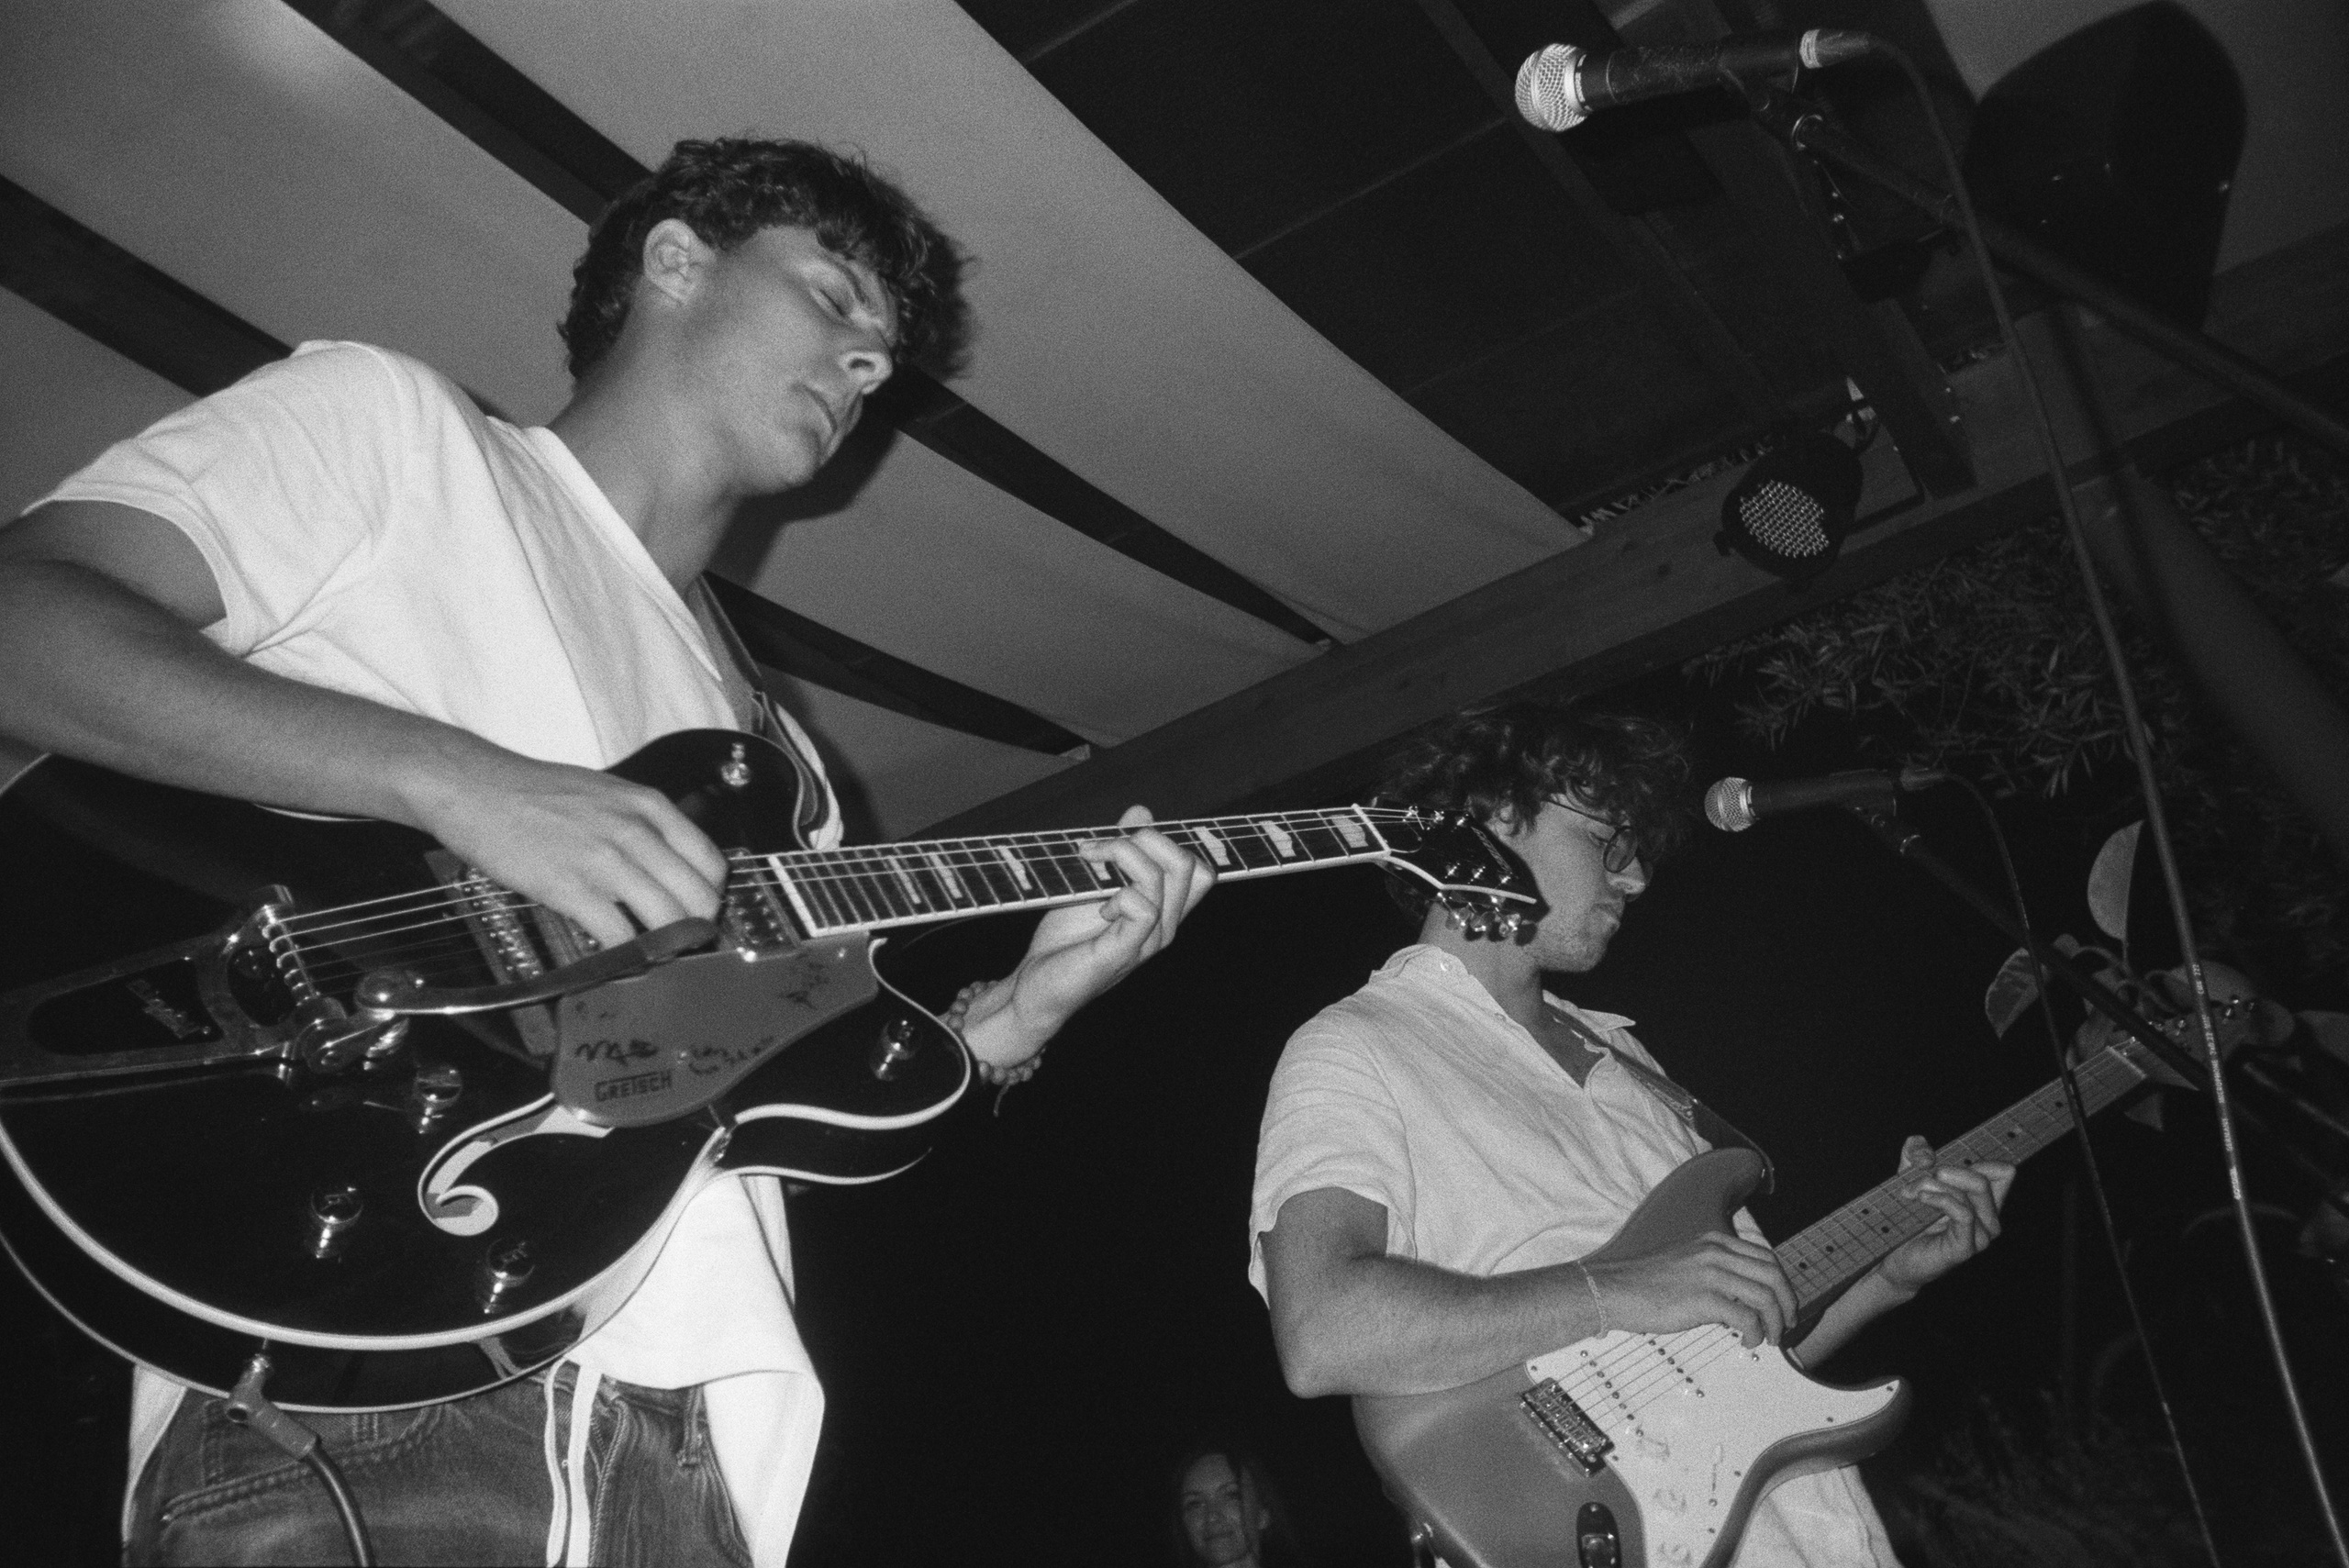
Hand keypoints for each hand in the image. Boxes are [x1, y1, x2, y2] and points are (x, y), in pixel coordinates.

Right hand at [400, 741, 729, 951]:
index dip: (710, 898)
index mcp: (650, 807)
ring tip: (652, 954)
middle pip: (700, 899)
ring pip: (669, 920)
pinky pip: (619, 936)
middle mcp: (637, 831)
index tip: (697, 915)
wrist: (475, 786)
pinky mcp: (570, 887)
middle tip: (678, 943)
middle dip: (696, 929)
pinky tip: (615, 956)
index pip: (713, 865)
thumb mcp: (609, 794)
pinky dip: (624, 955)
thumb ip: (644, 827)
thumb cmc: (536, 792)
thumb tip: (671, 870)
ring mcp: (605, 860)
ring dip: (666, 947)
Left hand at [962, 805, 1214, 1073]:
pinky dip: (1119, 894)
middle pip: (1189, 865)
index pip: (1200, 870)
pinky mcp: (1124, 952)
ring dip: (1119, 855)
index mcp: (1164, 911)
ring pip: (1162, 878)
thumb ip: (1121, 851)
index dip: (1168, 841)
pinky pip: (1143, 908)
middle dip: (1144, 838)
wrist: (1037, 986)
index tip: (1121, 836)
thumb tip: (1141, 811)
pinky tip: (1099, 907)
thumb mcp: (1094, 884)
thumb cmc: (1067, 938)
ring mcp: (1148, 942)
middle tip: (1098, 846)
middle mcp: (1165, 926)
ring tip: (1087, 860)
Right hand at [1586, 1230, 1798, 1347]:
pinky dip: (1755, 1333)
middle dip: (1788, 1303)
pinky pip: (1747, 1318)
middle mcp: (1716, 1252)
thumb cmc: (1645, 1284)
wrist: (1613, 1290)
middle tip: (1787, 1325)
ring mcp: (1710, 1274)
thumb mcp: (1687, 1264)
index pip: (1766, 1257)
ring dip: (1774, 1322)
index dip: (1782, 1284)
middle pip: (1773, 1275)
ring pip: (1765, 1297)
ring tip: (1769, 1339)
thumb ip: (1715, 1272)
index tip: (1784, 1305)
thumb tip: (1743, 1299)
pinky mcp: (1703, 1298)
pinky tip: (1747, 1341)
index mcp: (1714, 1242)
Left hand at [1873, 1135, 2013, 1296]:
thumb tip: (1921, 1144)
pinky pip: (1963, 1213)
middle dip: (1947, 1170)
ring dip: (1935, 1184)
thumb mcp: (1909, 1177)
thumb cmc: (1907, 1218)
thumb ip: (1915, 1155)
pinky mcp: (1965, 1248)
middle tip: (1919, 1175)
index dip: (1977, 1158)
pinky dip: (1940, 1199)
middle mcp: (1989, 1219)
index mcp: (1984, 1203)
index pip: (2004, 1172)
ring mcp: (1980, 1236)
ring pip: (1971, 1193)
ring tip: (1910, 1190)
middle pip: (1985, 1179)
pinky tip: (1920, 1199)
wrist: (1894, 1255)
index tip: (1943, 1162)